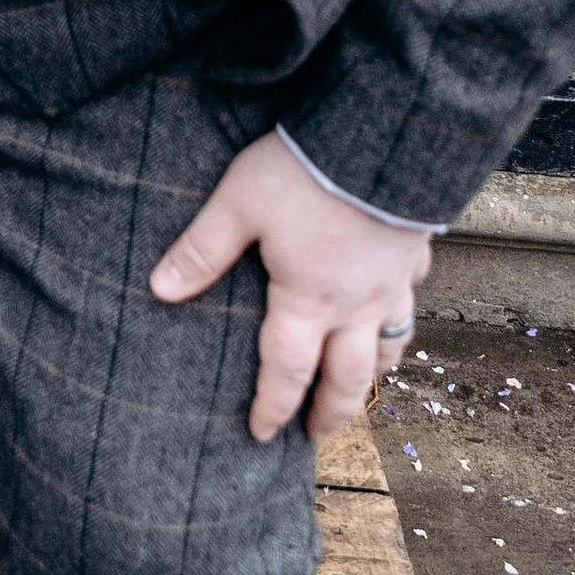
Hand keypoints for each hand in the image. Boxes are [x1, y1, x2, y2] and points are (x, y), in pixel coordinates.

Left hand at [150, 129, 430, 441]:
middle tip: (317, 436)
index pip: (286, 370)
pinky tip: (393, 315)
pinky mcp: (414, 255)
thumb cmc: (305, 170)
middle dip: (330, 412)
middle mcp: (355, 304)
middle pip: (346, 377)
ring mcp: (392, 284)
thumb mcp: (239, 203)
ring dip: (372, 376)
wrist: (384, 138)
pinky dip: (400, 320)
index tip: (261, 434)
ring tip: (360, 392)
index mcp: (307, 299)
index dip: (272, 406)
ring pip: (388, 347)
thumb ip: (202, 250)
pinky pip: (410, 301)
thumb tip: (159, 290)